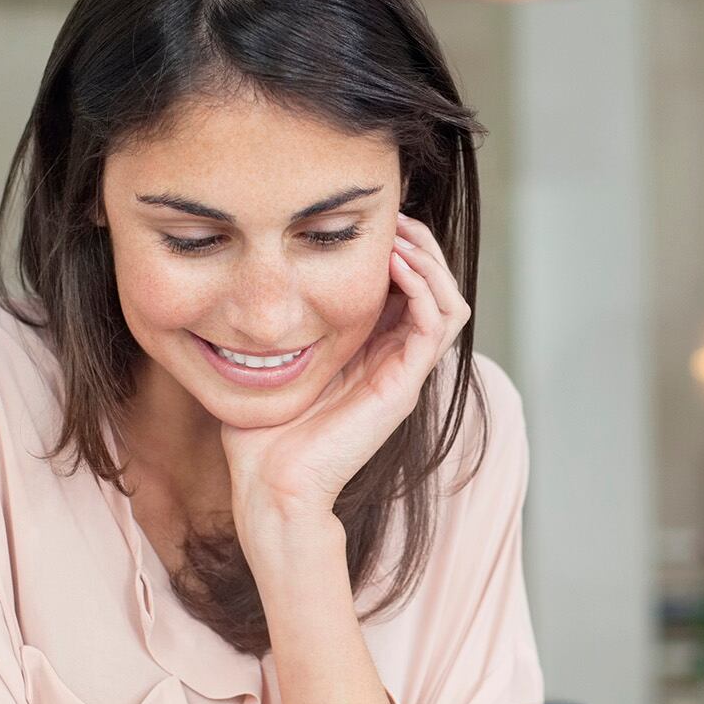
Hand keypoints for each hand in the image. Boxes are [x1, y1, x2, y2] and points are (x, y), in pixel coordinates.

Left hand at [222, 212, 469, 530]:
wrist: (270, 485)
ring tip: (398, 236)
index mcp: (371, 355)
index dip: (400, 250)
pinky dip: (423, 287)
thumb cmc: (263, 434)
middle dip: (420, 246)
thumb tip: (255, 286)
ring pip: (448, 302)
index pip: (408, 290)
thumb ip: (281, 328)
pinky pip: (436, 325)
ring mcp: (403, 374)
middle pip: (436, 290)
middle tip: (393, 217)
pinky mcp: (403, 385)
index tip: (371, 221)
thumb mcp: (272, 363)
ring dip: (429, 261)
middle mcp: (395, 361)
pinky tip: (394, 265)